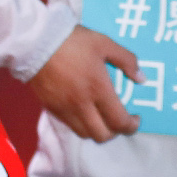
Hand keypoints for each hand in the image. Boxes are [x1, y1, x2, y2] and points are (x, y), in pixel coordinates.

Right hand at [29, 26, 140, 141]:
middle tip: (119, 120)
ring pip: (84, 134)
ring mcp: (64, 109)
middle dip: (115, 132)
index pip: (118, 121)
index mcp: (99, 90)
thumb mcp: (105, 44)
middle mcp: (82, 105)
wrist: (36, 42)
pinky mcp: (51, 108)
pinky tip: (84, 111)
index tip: (135, 118)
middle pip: (101, 135)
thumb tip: (141, 78)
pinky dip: (81, 124)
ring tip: (101, 118)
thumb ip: (127, 60)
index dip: (131, 126)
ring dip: (97, 130)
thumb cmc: (73, 41)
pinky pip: (69, 125)